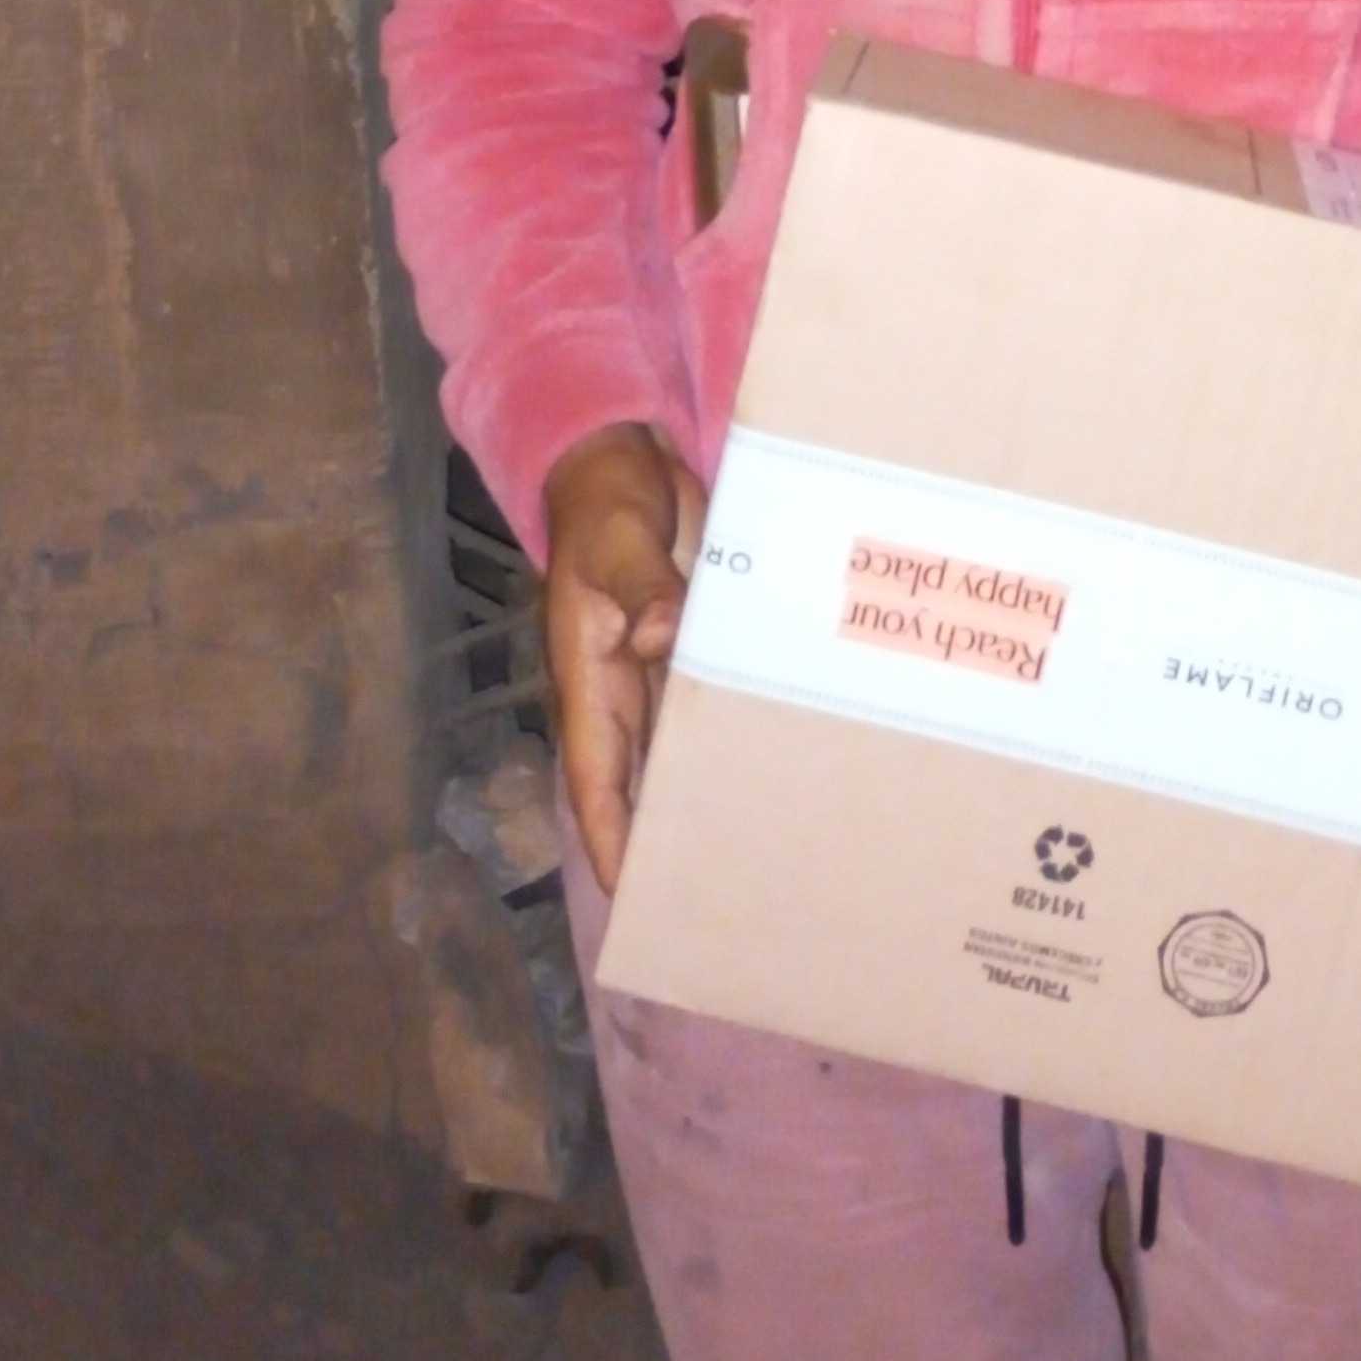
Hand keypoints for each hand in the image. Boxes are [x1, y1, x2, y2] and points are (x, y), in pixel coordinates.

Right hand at [542, 423, 704, 894]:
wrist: (625, 459)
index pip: (595, 778)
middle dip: (660, 842)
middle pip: (637, 785)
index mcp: (589, 678)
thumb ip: (641, 588)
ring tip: (749, 856)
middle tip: (708, 901)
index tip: (629, 899)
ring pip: (677, 755)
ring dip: (702, 796)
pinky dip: (731, 741)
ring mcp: (657, 671)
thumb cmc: (605, 503)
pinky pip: (710, 706)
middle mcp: (621, 689)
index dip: (608, 839)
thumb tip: (659, 638)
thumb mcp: (618, 540)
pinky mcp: (692, 645)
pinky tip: (772, 771)